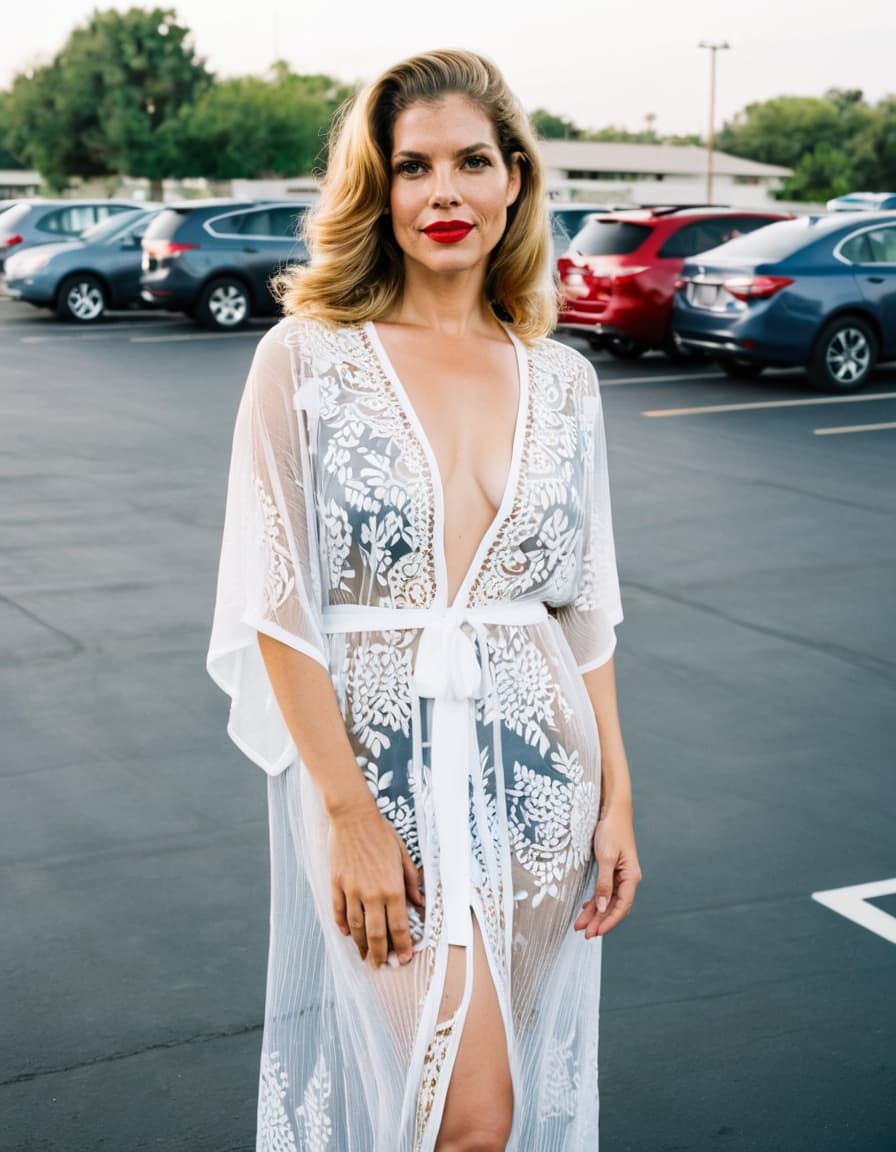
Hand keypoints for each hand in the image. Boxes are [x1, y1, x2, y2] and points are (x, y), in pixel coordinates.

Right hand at [328, 803, 424, 966]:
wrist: (353, 817)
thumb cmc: (381, 834)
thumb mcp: (403, 856)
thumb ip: (411, 882)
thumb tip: (420, 903)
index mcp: (392, 888)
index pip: (399, 926)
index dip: (402, 946)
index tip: (403, 959)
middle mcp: (372, 894)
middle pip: (376, 934)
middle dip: (380, 954)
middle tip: (381, 966)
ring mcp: (351, 890)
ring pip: (356, 927)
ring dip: (360, 945)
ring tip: (364, 957)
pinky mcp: (336, 884)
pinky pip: (338, 911)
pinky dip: (342, 925)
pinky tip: (346, 935)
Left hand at [575, 804, 640, 938]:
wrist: (613, 810)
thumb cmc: (612, 830)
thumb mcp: (606, 857)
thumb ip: (604, 883)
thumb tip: (602, 907)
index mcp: (631, 877)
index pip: (622, 906)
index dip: (609, 921)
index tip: (596, 932)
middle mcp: (628, 878)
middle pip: (614, 906)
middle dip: (600, 921)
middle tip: (585, 934)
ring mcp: (620, 874)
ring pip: (608, 900)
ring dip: (595, 913)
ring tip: (581, 925)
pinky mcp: (612, 869)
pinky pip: (604, 890)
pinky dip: (596, 900)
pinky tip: (586, 909)